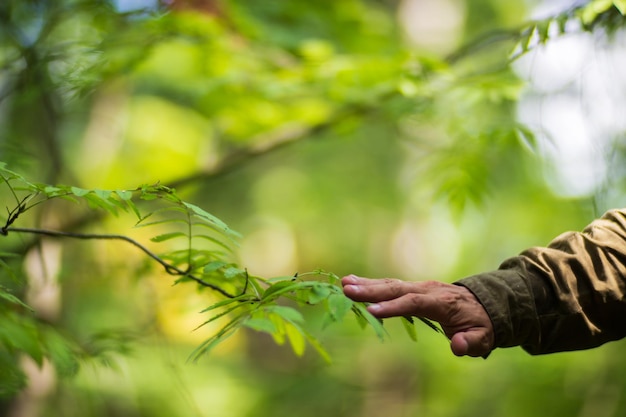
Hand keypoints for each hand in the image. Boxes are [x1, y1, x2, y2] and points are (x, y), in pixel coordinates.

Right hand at [341, 275, 493, 356]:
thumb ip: (470, 342)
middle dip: (372, 290)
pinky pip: (390, 285)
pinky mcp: (412, 287)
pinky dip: (371, 283)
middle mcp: (428, 289)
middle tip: (348, 290)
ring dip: (367, 284)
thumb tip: (457, 345)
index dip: (394, 307)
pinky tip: (352, 282)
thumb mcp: (482, 338)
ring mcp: (419, 286)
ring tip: (344, 283)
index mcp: (442, 302)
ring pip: (391, 284)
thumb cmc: (480, 324)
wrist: (483, 303)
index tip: (371, 311)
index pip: (415, 303)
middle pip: (397, 289)